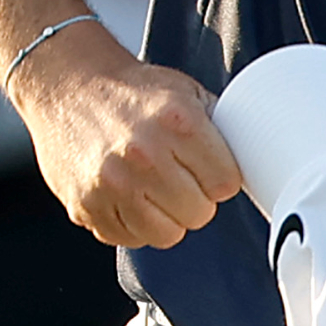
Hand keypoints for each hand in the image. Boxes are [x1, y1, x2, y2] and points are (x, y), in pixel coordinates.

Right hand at [5, 23, 245, 248]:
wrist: (68, 86)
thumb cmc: (132, 91)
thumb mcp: (186, 92)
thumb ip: (220, 126)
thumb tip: (257, 152)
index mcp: (179, 123)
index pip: (226, 184)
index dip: (221, 179)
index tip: (211, 171)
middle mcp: (145, 154)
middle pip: (199, 213)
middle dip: (196, 199)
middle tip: (182, 180)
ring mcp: (112, 183)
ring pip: (167, 235)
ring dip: (167, 218)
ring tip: (157, 191)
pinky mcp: (85, 206)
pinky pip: (129, 239)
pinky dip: (133, 225)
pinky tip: (130, 197)